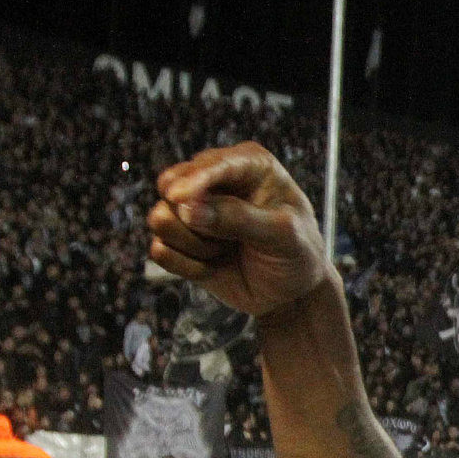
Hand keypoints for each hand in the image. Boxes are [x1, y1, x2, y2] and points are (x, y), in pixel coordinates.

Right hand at [147, 142, 333, 319]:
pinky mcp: (179, 240)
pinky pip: (161, 250)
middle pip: (173, 187)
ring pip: (162, 219)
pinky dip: (187, 265)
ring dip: (195, 244)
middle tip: (230, 239)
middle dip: (195, 220)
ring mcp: (193, 209)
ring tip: (226, 250)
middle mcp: (215, 180)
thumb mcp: (282, 235)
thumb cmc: (297, 253)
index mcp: (249, 164)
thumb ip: (238, 218)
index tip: (179, 196)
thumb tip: (187, 209)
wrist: (292, 292)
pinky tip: (213, 266)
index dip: (194, 180)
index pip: (212, 164)